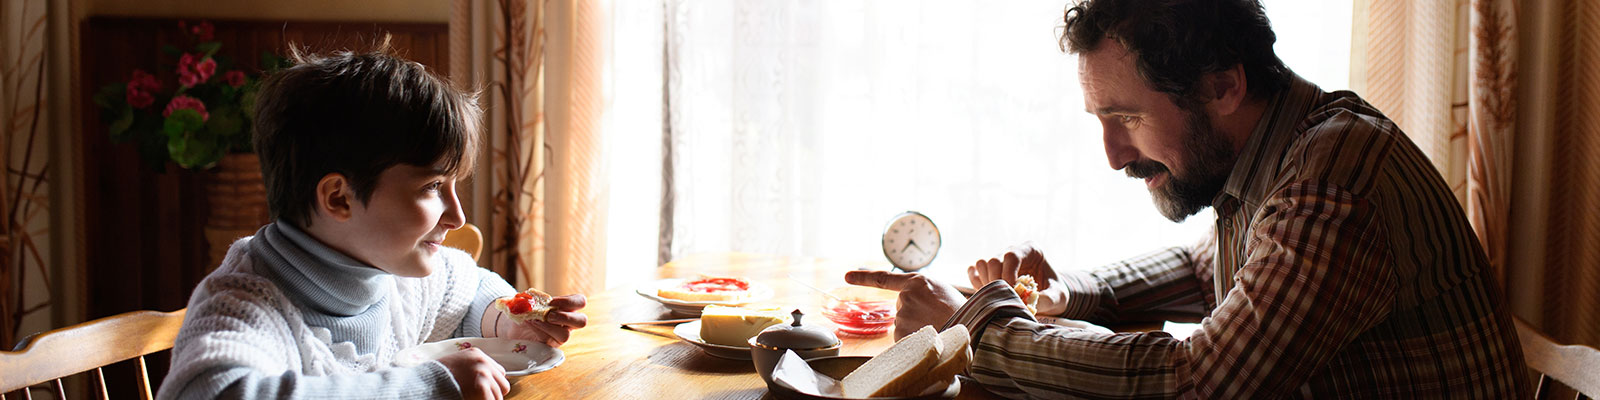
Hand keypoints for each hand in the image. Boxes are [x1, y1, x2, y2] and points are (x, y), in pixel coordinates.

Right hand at [436, 347, 509, 399]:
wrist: (425, 383)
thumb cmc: (437, 378)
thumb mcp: (458, 365)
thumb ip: (474, 369)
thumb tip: (488, 382)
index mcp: (477, 354)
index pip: (499, 372)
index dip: (493, 384)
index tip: (485, 391)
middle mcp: (482, 362)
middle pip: (503, 384)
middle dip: (494, 393)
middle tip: (479, 397)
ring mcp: (483, 373)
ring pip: (499, 396)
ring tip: (473, 398)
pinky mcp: (481, 387)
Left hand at [497, 294, 588, 347]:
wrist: (514, 326)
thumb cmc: (525, 311)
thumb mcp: (527, 302)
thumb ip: (528, 299)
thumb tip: (524, 300)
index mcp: (567, 308)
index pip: (580, 302)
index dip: (569, 301)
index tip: (551, 302)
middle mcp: (568, 323)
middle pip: (582, 321)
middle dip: (566, 317)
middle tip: (549, 316)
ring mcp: (560, 336)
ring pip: (565, 335)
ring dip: (549, 327)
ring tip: (535, 321)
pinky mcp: (550, 346)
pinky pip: (549, 342)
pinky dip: (539, 332)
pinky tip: (530, 325)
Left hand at [844, 270, 966, 339]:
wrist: (972, 326)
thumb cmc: (961, 309)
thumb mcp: (941, 290)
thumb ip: (921, 293)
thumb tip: (907, 302)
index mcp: (917, 281)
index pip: (883, 278)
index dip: (863, 277)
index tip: (847, 276)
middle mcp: (906, 296)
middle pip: (902, 308)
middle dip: (914, 314)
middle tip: (935, 318)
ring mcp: (903, 315)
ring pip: (903, 325)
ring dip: (916, 327)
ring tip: (936, 326)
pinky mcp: (903, 332)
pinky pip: (904, 339)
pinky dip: (914, 340)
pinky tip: (930, 336)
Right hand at [967, 242, 1068, 315]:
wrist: (1049, 296)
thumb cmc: (1055, 293)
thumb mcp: (1058, 297)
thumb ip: (1047, 300)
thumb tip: (1027, 305)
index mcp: (1031, 250)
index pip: (1012, 256)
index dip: (1008, 274)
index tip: (1012, 292)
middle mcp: (1012, 251)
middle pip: (994, 260)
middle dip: (996, 282)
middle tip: (1004, 299)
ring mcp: (999, 259)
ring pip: (982, 265)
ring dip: (986, 283)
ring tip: (999, 298)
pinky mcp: (989, 270)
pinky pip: (975, 272)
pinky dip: (977, 283)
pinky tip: (988, 294)